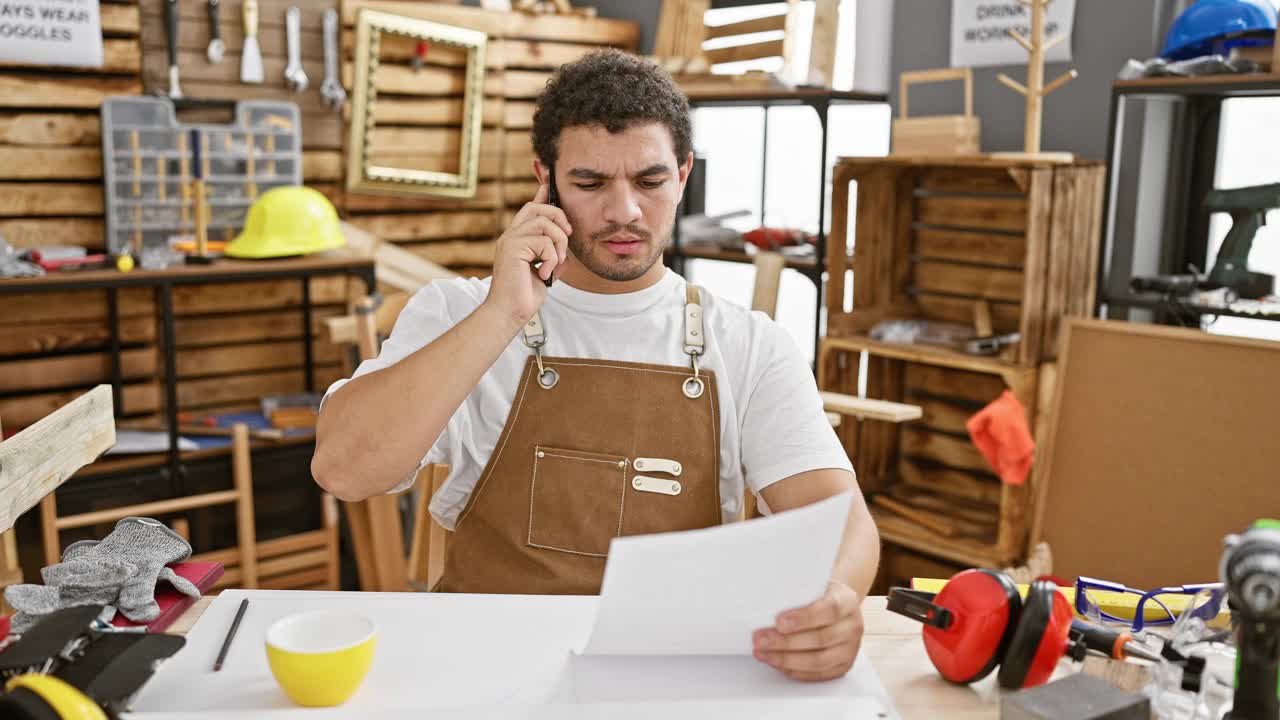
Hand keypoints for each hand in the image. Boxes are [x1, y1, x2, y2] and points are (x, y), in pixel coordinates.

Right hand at [483, 183, 571, 325]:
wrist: (510, 312)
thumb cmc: (524, 295)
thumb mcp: (546, 270)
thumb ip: (553, 253)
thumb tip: (566, 244)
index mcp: (518, 238)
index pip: (531, 209)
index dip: (542, 193)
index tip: (550, 181)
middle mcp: (511, 235)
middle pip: (539, 207)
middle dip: (559, 218)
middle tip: (567, 236)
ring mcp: (510, 240)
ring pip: (545, 224)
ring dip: (559, 244)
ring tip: (555, 263)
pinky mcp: (512, 248)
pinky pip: (544, 243)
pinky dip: (551, 260)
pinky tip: (544, 274)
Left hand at [752, 580, 864, 681]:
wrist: (839, 606)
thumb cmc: (820, 595)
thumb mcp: (814, 585)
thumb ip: (797, 593)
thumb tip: (765, 605)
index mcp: (847, 601)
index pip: (829, 610)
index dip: (803, 618)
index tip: (778, 621)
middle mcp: (852, 627)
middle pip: (820, 639)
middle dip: (785, 642)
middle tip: (760, 640)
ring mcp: (850, 649)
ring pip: (817, 661)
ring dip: (785, 659)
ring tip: (762, 653)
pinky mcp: (842, 666)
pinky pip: (817, 674)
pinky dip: (794, 670)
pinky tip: (775, 663)